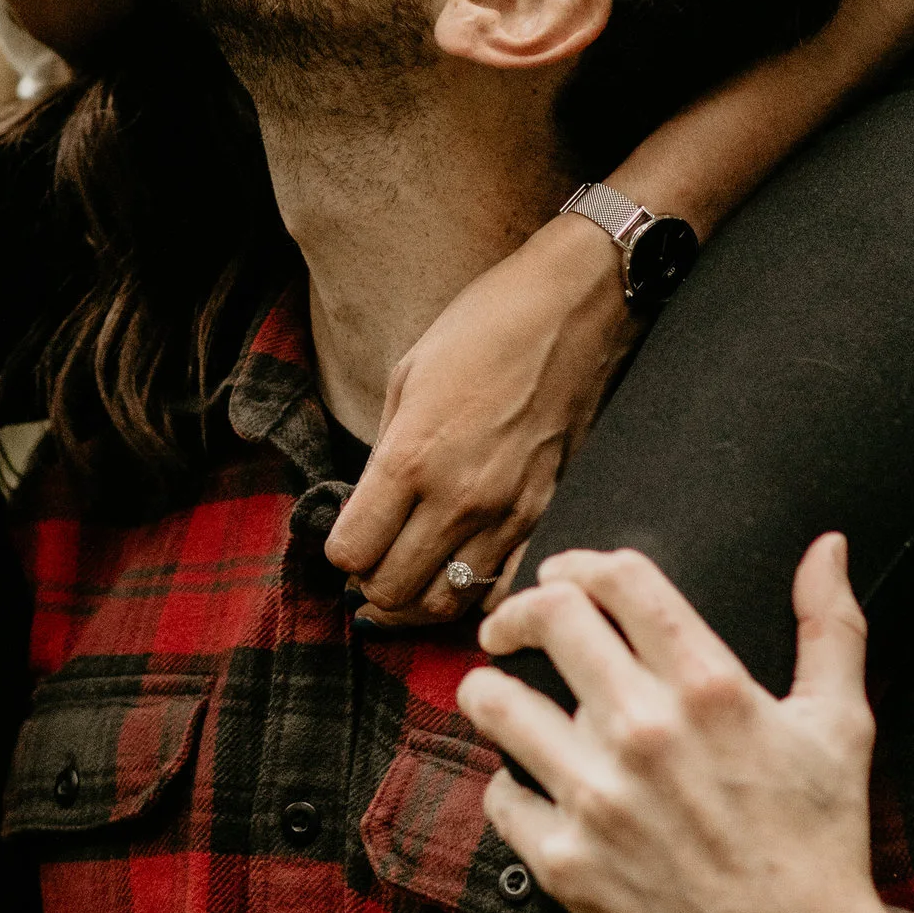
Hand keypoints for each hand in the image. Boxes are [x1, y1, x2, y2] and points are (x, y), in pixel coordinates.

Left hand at [324, 216, 639, 616]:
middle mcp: (460, 497)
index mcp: (413, 456)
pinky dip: (476, 596)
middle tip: (370, 562)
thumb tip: (368, 509)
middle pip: (392, 591)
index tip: (345, 534)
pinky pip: (504, 589)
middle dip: (368, 584)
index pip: (352, 551)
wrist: (575, 307)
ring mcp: (510, 513)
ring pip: (446, 605)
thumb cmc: (485, 326)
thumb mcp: (408, 375)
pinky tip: (462, 572)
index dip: (338, 550)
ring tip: (408, 574)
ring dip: (416, 599)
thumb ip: (384, 452)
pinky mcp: (548, 513)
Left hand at [455, 534, 913, 912]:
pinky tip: (531, 788)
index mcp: (711, 686)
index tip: (564, 575)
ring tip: (495, 694)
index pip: (619, 578)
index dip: (581, 562)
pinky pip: (500, 797)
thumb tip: (828, 547)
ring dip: (488, 689)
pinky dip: (511, 787)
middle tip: (512, 627)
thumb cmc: (822, 842)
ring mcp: (598, 799)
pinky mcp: (565, 863)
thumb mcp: (840, 724)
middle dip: (519, 609)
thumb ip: (831, 626)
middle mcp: (646, 732)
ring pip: (495, 702)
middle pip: (547, 618)